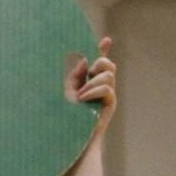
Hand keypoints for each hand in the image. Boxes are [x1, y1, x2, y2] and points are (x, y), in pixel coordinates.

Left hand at [68, 36, 116, 150]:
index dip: (103, 50)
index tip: (106, 40)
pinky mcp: (110, 104)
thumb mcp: (67, 90)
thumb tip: (85, 60)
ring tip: (81, 95)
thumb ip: (76, 75)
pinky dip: (94, 90)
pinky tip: (83, 98)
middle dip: (99, 62)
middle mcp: (101, 86)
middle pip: (108, 65)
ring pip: (109, 75)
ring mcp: (107, 95)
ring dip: (93, 82)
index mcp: (90, 80)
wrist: (70, 135)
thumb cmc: (65, 114)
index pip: (99, 62)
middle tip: (88, 73)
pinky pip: (107, 89)